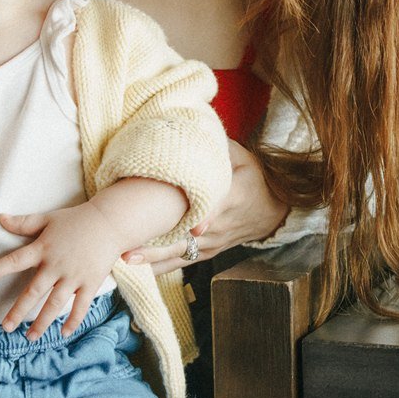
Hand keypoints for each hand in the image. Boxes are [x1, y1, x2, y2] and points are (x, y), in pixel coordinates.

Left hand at [0, 200, 127, 339]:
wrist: (110, 221)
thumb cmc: (76, 219)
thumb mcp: (48, 218)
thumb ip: (23, 223)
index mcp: (43, 249)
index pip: (15, 261)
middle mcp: (56, 265)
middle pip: (34, 291)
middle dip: (18, 311)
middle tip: (5, 328)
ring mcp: (74, 275)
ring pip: (55, 304)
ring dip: (42, 322)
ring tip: (30, 337)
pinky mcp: (90, 282)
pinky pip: (81, 305)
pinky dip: (73, 320)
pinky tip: (63, 333)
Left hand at [123, 139, 287, 270]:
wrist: (274, 211)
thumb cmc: (256, 178)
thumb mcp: (243, 157)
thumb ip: (217, 147)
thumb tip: (188, 125)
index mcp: (232, 197)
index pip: (210, 208)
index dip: (192, 217)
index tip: (167, 223)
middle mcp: (219, 225)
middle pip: (184, 238)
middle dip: (154, 246)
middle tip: (125, 248)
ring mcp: (213, 243)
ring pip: (180, 254)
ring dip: (152, 259)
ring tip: (124, 260)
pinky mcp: (208, 253)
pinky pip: (182, 262)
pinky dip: (160, 267)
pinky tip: (137, 272)